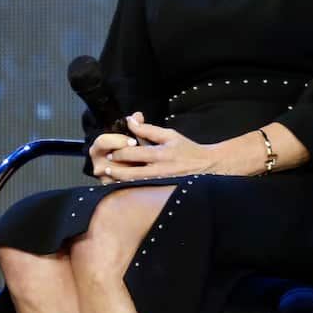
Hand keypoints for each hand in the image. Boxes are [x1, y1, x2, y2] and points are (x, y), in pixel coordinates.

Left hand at [95, 114, 235, 181]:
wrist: (207, 166)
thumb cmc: (187, 149)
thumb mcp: (169, 135)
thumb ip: (148, 129)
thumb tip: (131, 120)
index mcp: (160, 153)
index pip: (131, 153)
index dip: (118, 152)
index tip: (112, 151)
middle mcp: (158, 170)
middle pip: (128, 172)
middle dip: (114, 169)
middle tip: (105, 167)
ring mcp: (159, 183)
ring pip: (132, 185)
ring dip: (118, 181)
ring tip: (110, 177)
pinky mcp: (161, 192)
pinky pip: (140, 192)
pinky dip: (129, 189)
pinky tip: (123, 186)